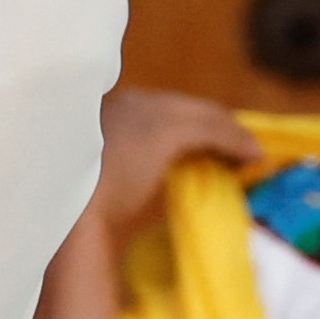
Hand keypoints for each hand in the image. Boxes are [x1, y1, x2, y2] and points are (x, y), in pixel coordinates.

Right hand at [89, 88, 260, 226]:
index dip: (186, 129)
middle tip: (234, 150)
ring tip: (246, 156)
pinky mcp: (167, 129)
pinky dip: (237, 143)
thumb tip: (140, 189)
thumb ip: (122, 171)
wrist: (68, 216)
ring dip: (229, 135)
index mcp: (104, 112)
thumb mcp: (97, 181)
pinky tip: (251, 158)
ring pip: (204, 116)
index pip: (158, 112)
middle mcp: (126, 102)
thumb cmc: (74, 211)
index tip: (205, 149)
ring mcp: (145, 112)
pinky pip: (215, 130)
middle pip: (185, 109)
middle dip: (213, 128)